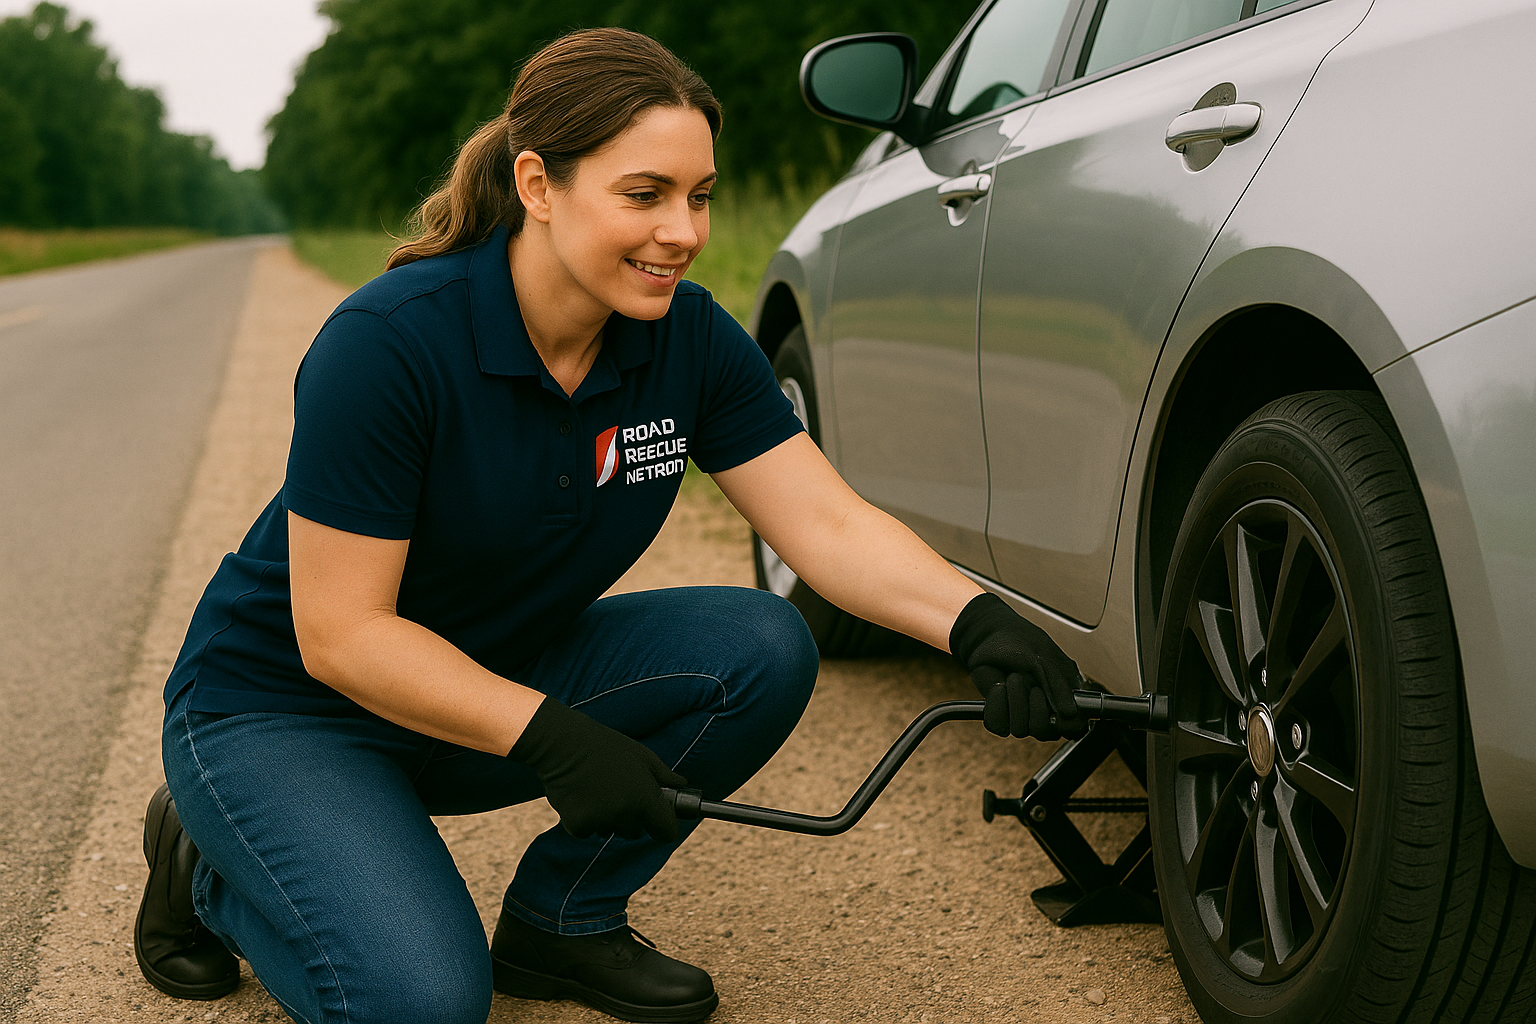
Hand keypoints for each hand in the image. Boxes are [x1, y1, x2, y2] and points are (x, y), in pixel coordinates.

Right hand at [509, 698, 686, 841]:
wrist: (563, 744)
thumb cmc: (605, 746)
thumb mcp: (641, 755)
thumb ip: (664, 775)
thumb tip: (682, 785)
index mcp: (645, 798)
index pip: (666, 831)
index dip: (664, 825)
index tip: (659, 820)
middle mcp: (625, 813)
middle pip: (636, 832)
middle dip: (632, 818)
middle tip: (619, 791)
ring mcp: (601, 821)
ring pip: (611, 831)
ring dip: (607, 819)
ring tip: (598, 789)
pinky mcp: (577, 826)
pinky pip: (588, 830)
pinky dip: (584, 819)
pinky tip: (580, 795)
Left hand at [949, 593, 1086, 739]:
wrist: (990, 634)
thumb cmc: (1021, 643)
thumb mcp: (1046, 662)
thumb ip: (1060, 690)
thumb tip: (1071, 715)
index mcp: (1062, 698)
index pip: (1072, 728)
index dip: (1066, 725)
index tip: (1060, 712)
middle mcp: (1042, 711)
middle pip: (1044, 733)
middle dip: (1036, 707)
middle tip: (1032, 684)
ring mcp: (1020, 713)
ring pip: (1019, 730)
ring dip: (1015, 700)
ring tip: (1013, 678)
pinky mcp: (998, 713)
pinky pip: (997, 725)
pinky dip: (996, 703)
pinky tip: (1000, 686)